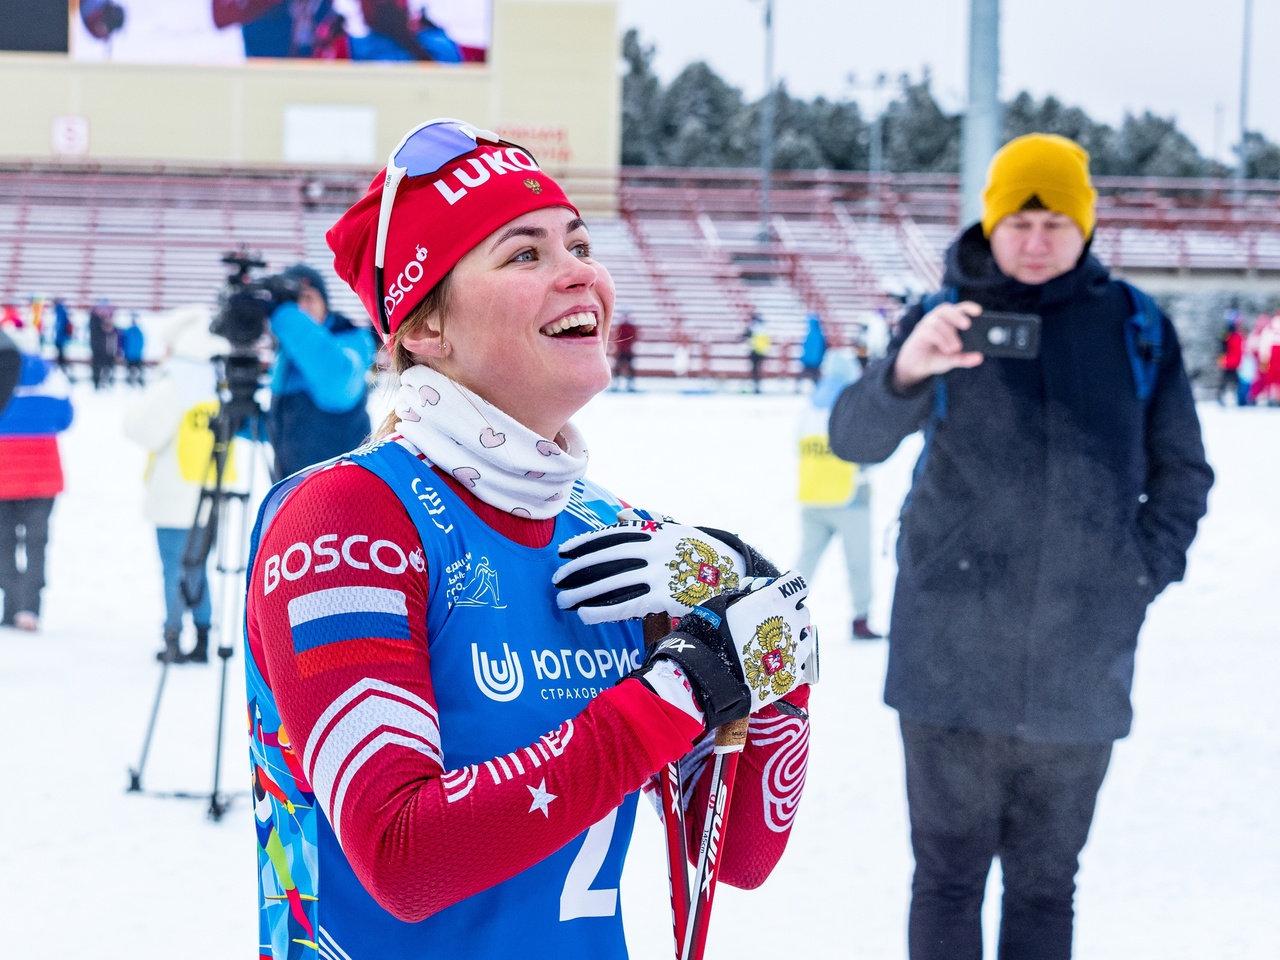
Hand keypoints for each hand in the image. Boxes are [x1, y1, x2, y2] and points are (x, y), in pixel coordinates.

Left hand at [554, 513, 779, 624]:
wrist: (736, 574)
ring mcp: (658, 573)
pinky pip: (626, 604)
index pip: (610, 536)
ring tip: (562, 600)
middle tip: (556, 578)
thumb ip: (648, 521)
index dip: (584, 544)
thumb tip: (618, 517)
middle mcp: (653, 549)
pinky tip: (584, 614)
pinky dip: (602, 610)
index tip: (564, 551)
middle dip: (577, 568)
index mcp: (655, 531)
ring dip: (583, 591)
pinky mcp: (665, 597)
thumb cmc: (703, 552)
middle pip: (605, 558)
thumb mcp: (678, 529)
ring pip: (611, 582)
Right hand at [636, 573, 816, 728]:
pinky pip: (799, 661)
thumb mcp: (723, 603)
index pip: (797, 583)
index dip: (788, 586)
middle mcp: (791, 621)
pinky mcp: (793, 674)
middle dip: (790, 612)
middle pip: (802, 611)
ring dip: (793, 636)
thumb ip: (744, 597)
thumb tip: (750, 595)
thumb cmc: (710, 635)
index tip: (778, 591)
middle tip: (771, 619)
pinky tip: (772, 662)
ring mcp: (795, 649)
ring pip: (805, 637)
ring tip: (772, 643)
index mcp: (775, 599)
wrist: (710, 676)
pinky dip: (790, 659)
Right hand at [893, 300, 984, 390]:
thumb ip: (965, 358)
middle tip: (967, 326)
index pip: (957, 308)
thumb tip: (979, 358)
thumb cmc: (934, 357)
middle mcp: (936, 320)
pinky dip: (941, 340)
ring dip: (949, 334)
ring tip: (956, 348)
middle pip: (945, 309)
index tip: (978, 312)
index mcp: (947, 321)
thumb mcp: (952, 359)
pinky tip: (947, 349)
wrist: (915, 367)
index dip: (967, 307)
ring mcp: (926, 326)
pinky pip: (930, 332)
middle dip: (957, 315)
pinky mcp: (919, 335)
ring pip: (939, 322)